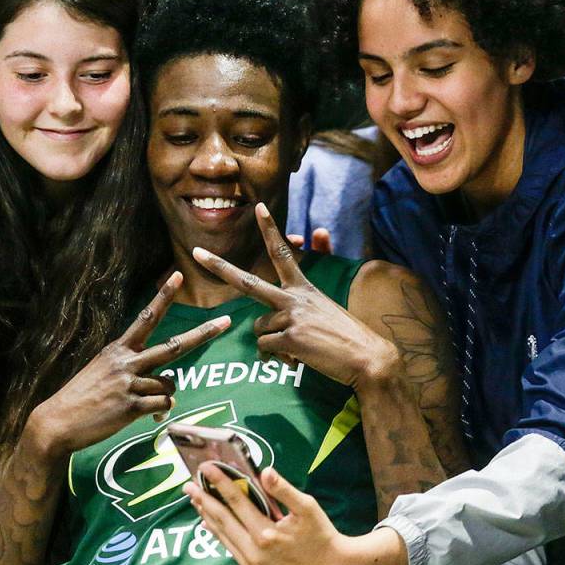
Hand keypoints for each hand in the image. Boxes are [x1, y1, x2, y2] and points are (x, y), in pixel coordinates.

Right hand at [28, 272, 229, 461]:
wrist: (57, 422)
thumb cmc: (82, 397)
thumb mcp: (102, 371)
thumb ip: (131, 370)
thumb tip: (160, 383)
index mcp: (118, 349)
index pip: (147, 317)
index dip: (163, 297)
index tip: (178, 276)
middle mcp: (126, 362)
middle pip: (174, 346)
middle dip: (203, 334)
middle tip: (226, 322)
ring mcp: (129, 384)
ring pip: (168, 385)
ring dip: (162, 397)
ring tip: (142, 404)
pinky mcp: (131, 407)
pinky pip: (162, 407)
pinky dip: (158, 414)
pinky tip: (143, 418)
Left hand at [184, 463, 406, 564]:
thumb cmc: (321, 535)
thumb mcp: (307, 507)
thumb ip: (283, 489)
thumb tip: (265, 471)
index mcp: (266, 534)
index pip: (236, 502)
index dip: (219, 482)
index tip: (206, 468)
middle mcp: (254, 551)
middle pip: (222, 520)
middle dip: (203, 500)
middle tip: (188, 484)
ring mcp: (251, 564)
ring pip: (222, 536)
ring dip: (207, 515)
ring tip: (195, 499)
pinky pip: (230, 547)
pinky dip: (218, 532)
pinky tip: (210, 522)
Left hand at [192, 203, 395, 387]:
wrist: (367, 358)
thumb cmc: (346, 335)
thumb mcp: (326, 305)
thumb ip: (310, 287)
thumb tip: (313, 242)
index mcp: (303, 288)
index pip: (283, 253)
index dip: (270, 229)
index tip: (259, 207)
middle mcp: (293, 298)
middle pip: (248, 281)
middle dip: (219, 267)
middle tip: (196, 253)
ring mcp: (290, 317)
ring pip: (258, 329)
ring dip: (272, 342)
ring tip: (298, 347)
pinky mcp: (290, 339)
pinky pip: (266, 348)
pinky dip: (277, 357)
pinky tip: (297, 358)